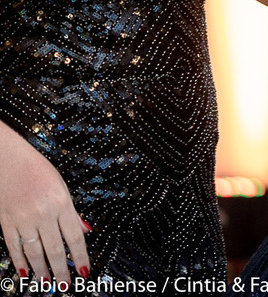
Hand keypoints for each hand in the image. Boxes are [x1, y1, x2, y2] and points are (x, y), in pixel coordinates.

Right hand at [0, 132, 89, 285]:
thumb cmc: (36, 169)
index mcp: (62, 203)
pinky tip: (25, 272)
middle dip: (61, 271)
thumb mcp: (61, 186)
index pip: (75, 237)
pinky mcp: (5, 222)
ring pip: (34, 252)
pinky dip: (20, 261)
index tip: (84, 271)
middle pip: (55, 249)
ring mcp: (22, 220)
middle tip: (66, 286)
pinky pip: (13, 246)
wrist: (6, 159)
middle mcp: (43, 213)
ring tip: (48, 284)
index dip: (80, 257)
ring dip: (42, 271)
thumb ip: (71, 211)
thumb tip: (85, 230)